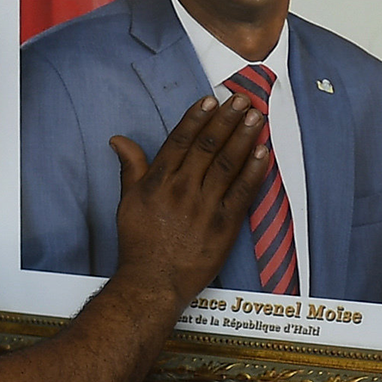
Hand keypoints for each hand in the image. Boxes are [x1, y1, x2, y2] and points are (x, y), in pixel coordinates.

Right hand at [109, 93, 268, 302]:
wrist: (153, 283)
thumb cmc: (139, 243)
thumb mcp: (128, 201)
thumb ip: (131, 167)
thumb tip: (119, 140)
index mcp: (158, 182)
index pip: (180, 141)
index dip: (196, 118)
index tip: (210, 101)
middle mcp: (182, 190)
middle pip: (207, 146)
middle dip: (225, 120)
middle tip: (239, 99)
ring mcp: (205, 208)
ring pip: (227, 164)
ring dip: (243, 137)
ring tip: (255, 116)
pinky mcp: (224, 226)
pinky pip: (242, 192)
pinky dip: (254, 171)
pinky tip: (263, 151)